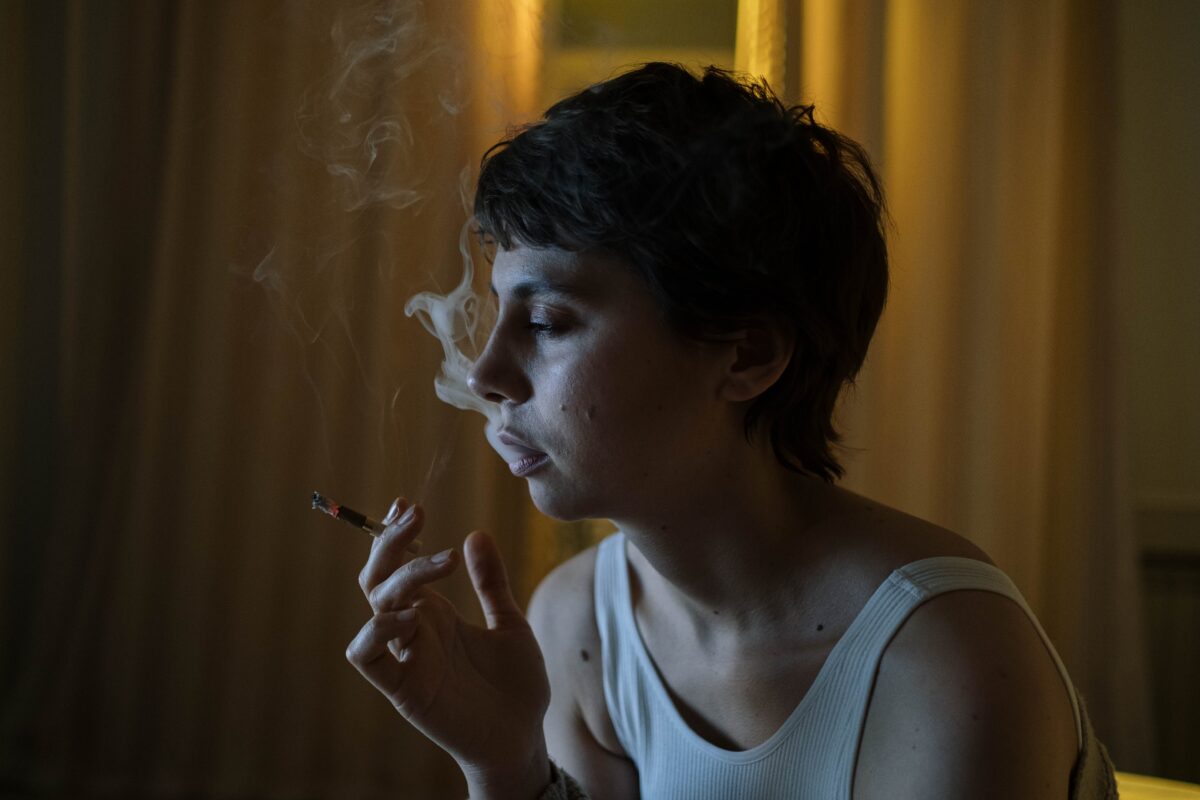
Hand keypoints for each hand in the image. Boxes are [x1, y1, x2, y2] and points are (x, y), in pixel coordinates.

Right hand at [346, 500, 550, 797]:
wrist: (522, 739)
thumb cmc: (515, 686)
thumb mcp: (510, 622)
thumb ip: (491, 582)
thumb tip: (476, 534)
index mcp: (435, 613)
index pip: (399, 565)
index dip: (395, 534)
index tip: (407, 504)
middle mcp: (414, 630)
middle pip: (379, 577)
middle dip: (390, 541)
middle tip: (415, 514)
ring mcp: (406, 658)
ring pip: (373, 607)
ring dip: (396, 578)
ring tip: (439, 563)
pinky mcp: (403, 689)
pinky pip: (366, 658)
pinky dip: (375, 632)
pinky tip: (411, 616)